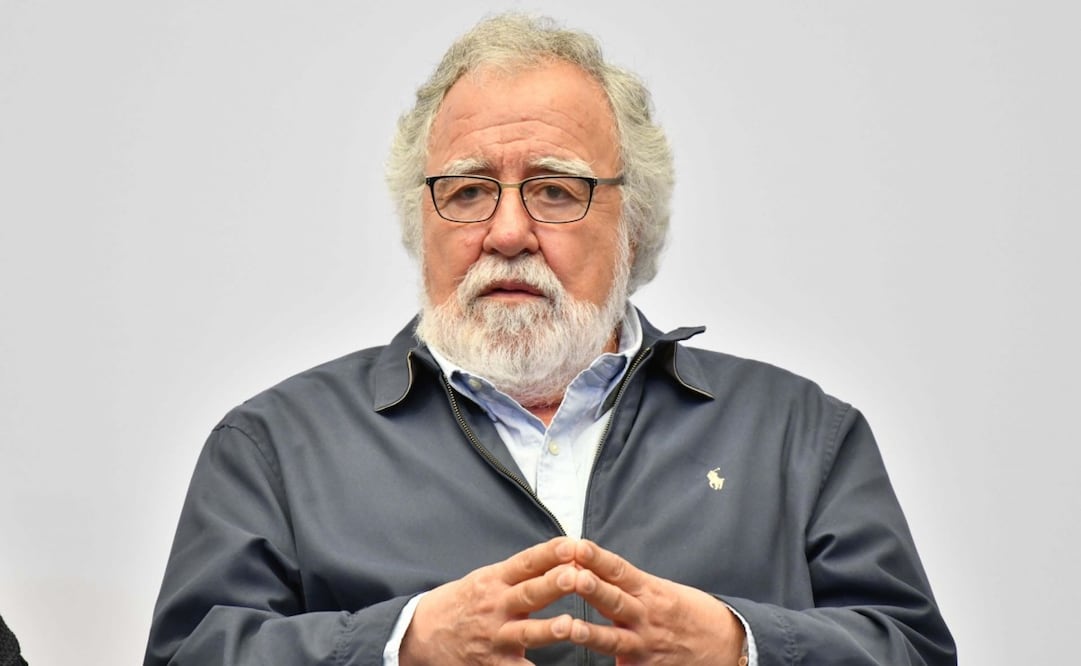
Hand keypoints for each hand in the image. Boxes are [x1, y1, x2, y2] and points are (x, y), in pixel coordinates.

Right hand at [399, 537, 582, 664]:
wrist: (422, 632)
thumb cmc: (464, 601)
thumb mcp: (486, 578)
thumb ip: (521, 572)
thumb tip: (562, 553)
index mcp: (496, 580)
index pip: (527, 562)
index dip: (549, 553)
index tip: (573, 545)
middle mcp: (496, 605)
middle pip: (529, 593)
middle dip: (552, 585)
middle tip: (575, 576)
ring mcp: (495, 636)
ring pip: (526, 632)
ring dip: (548, 629)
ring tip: (570, 626)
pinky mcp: (493, 663)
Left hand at [560, 540, 745, 665]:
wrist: (726, 644)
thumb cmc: (688, 613)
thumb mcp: (661, 590)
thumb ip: (626, 586)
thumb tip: (587, 571)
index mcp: (649, 590)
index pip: (619, 570)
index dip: (598, 558)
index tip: (578, 546)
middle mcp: (645, 616)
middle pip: (614, 600)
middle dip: (593, 590)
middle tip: (573, 577)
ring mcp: (644, 645)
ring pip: (614, 639)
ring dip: (591, 634)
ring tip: (571, 627)